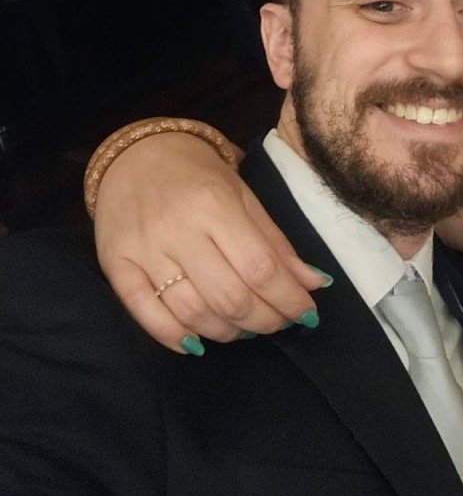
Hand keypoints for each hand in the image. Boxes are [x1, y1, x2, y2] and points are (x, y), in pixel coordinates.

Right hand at [95, 133, 329, 353]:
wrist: (137, 153)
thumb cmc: (200, 177)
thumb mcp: (245, 198)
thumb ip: (277, 243)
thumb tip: (315, 284)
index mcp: (215, 205)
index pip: (260, 267)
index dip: (288, 299)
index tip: (306, 314)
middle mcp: (177, 229)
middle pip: (228, 296)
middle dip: (263, 320)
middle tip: (278, 323)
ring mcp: (142, 250)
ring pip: (191, 312)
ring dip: (226, 332)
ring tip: (244, 328)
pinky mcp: (114, 265)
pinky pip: (145, 314)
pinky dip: (175, 337)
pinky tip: (198, 342)